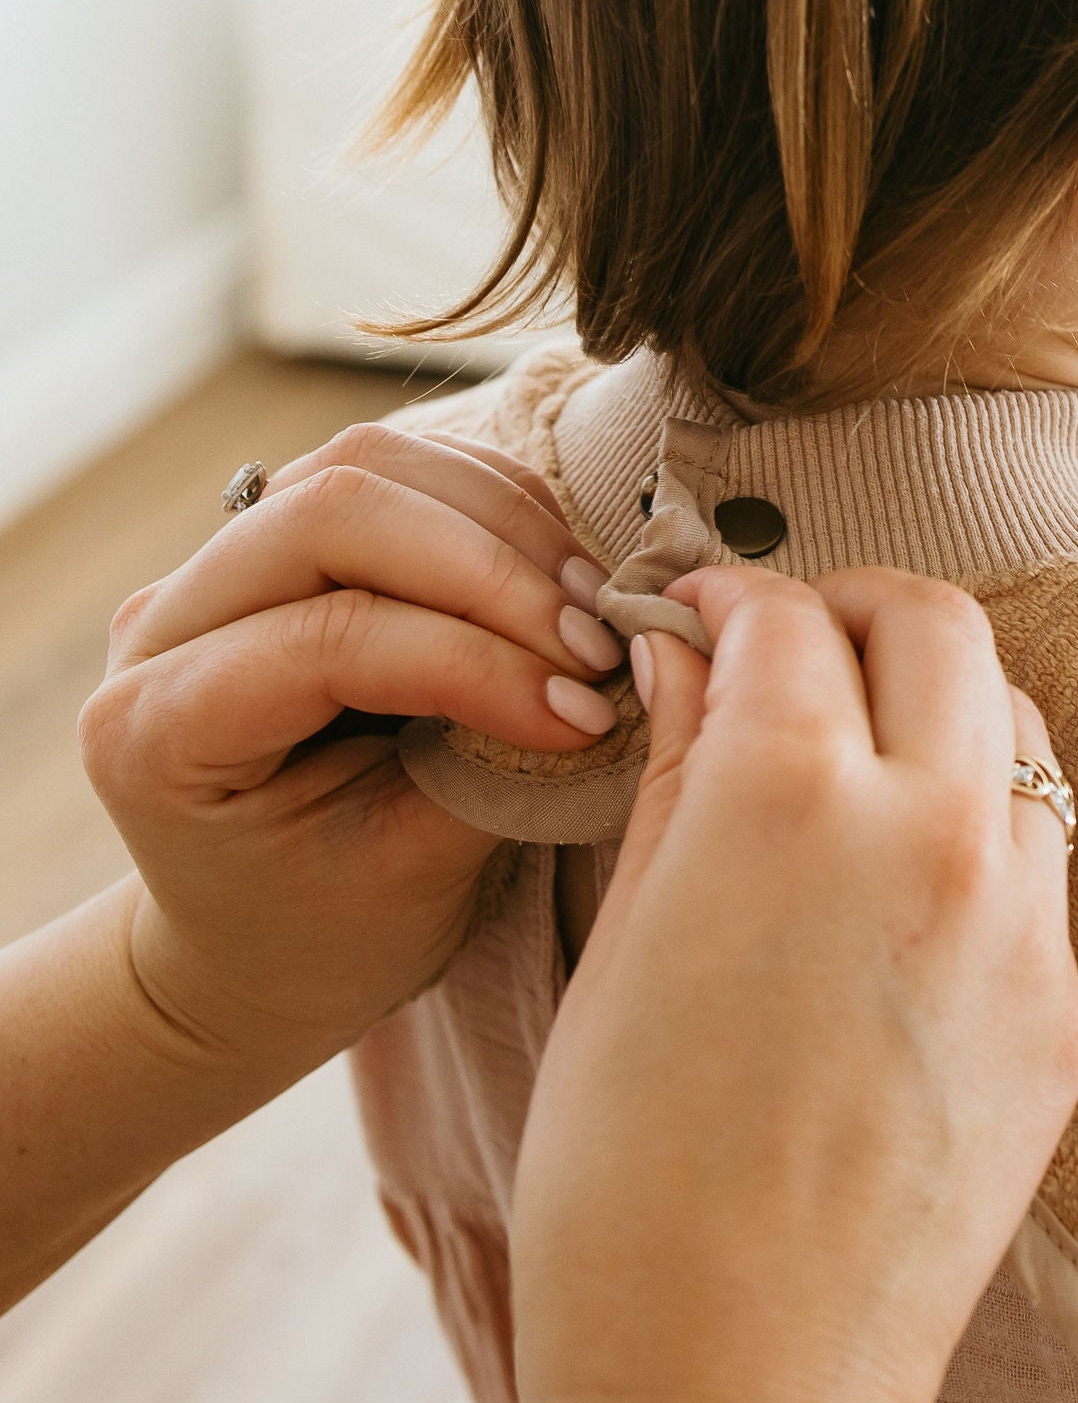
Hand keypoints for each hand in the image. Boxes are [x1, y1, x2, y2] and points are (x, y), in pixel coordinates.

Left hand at [80, 420, 623, 1076]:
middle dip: (492, 566)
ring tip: (588, 610)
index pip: (328, 636)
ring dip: (504, 524)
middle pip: (335, 504)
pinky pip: (399, 473)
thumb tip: (594, 686)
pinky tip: (560, 580)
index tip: (584, 716)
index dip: (476, 661)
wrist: (252, 940)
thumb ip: (490, 770)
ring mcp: (214, 562)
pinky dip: (498, 510)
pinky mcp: (282, 534)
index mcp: (157, 729)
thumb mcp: (405, 879)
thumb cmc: (322, 934)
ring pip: (369, 462)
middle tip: (594, 645)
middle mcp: (160, 622)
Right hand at [511, 567, 1077, 1402]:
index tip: (699, 613)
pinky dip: (976, 824)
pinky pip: (1042, 858)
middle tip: (786, 652)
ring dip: (935, 704)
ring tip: (855, 758)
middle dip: (851, 609)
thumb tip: (685, 655)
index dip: (727, 597)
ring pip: (1014, 725)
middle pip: (935, 623)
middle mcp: (934, 833)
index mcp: (792, 800)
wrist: (735, 1386)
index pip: (785, 620)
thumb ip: (672, 770)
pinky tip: (901, 885)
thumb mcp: (621, 945)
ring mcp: (1023, 925)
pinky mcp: (1067, 1011)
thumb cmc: (625, 1181)